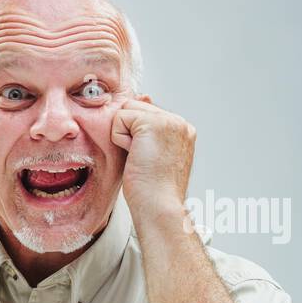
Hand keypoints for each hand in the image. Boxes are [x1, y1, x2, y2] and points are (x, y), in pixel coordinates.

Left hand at [110, 95, 195, 223]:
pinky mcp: (154, 123)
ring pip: (126, 110)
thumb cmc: (152, 189)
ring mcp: (169, 121)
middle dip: (130, 132)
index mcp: (182, 129)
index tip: (148, 158)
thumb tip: (143, 95)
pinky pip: (119, 118)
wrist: (159, 207)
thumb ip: (147, 125)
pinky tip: (136, 155)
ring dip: (124, 135)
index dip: (136, 135)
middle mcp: (179, 122)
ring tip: (140, 157)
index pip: (145, 113)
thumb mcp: (151, 152)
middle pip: (135, 107)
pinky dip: (120, 139)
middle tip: (143, 159)